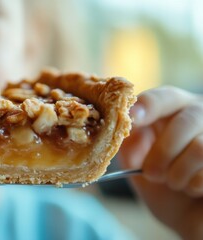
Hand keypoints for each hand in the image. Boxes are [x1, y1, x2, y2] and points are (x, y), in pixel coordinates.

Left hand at [118, 86, 202, 239]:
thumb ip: (129, 144)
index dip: (149, 105)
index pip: (165, 98)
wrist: (189, 217)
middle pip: (186, 121)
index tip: (134, 117)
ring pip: (200, 147)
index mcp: (175, 112)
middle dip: (163, 152)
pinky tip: (193, 189)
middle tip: (151, 173)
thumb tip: (125, 128)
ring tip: (174, 183)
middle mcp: (201, 117)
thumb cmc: (163, 187)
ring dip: (178, 173)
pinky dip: (195, 184)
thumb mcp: (138, 164)